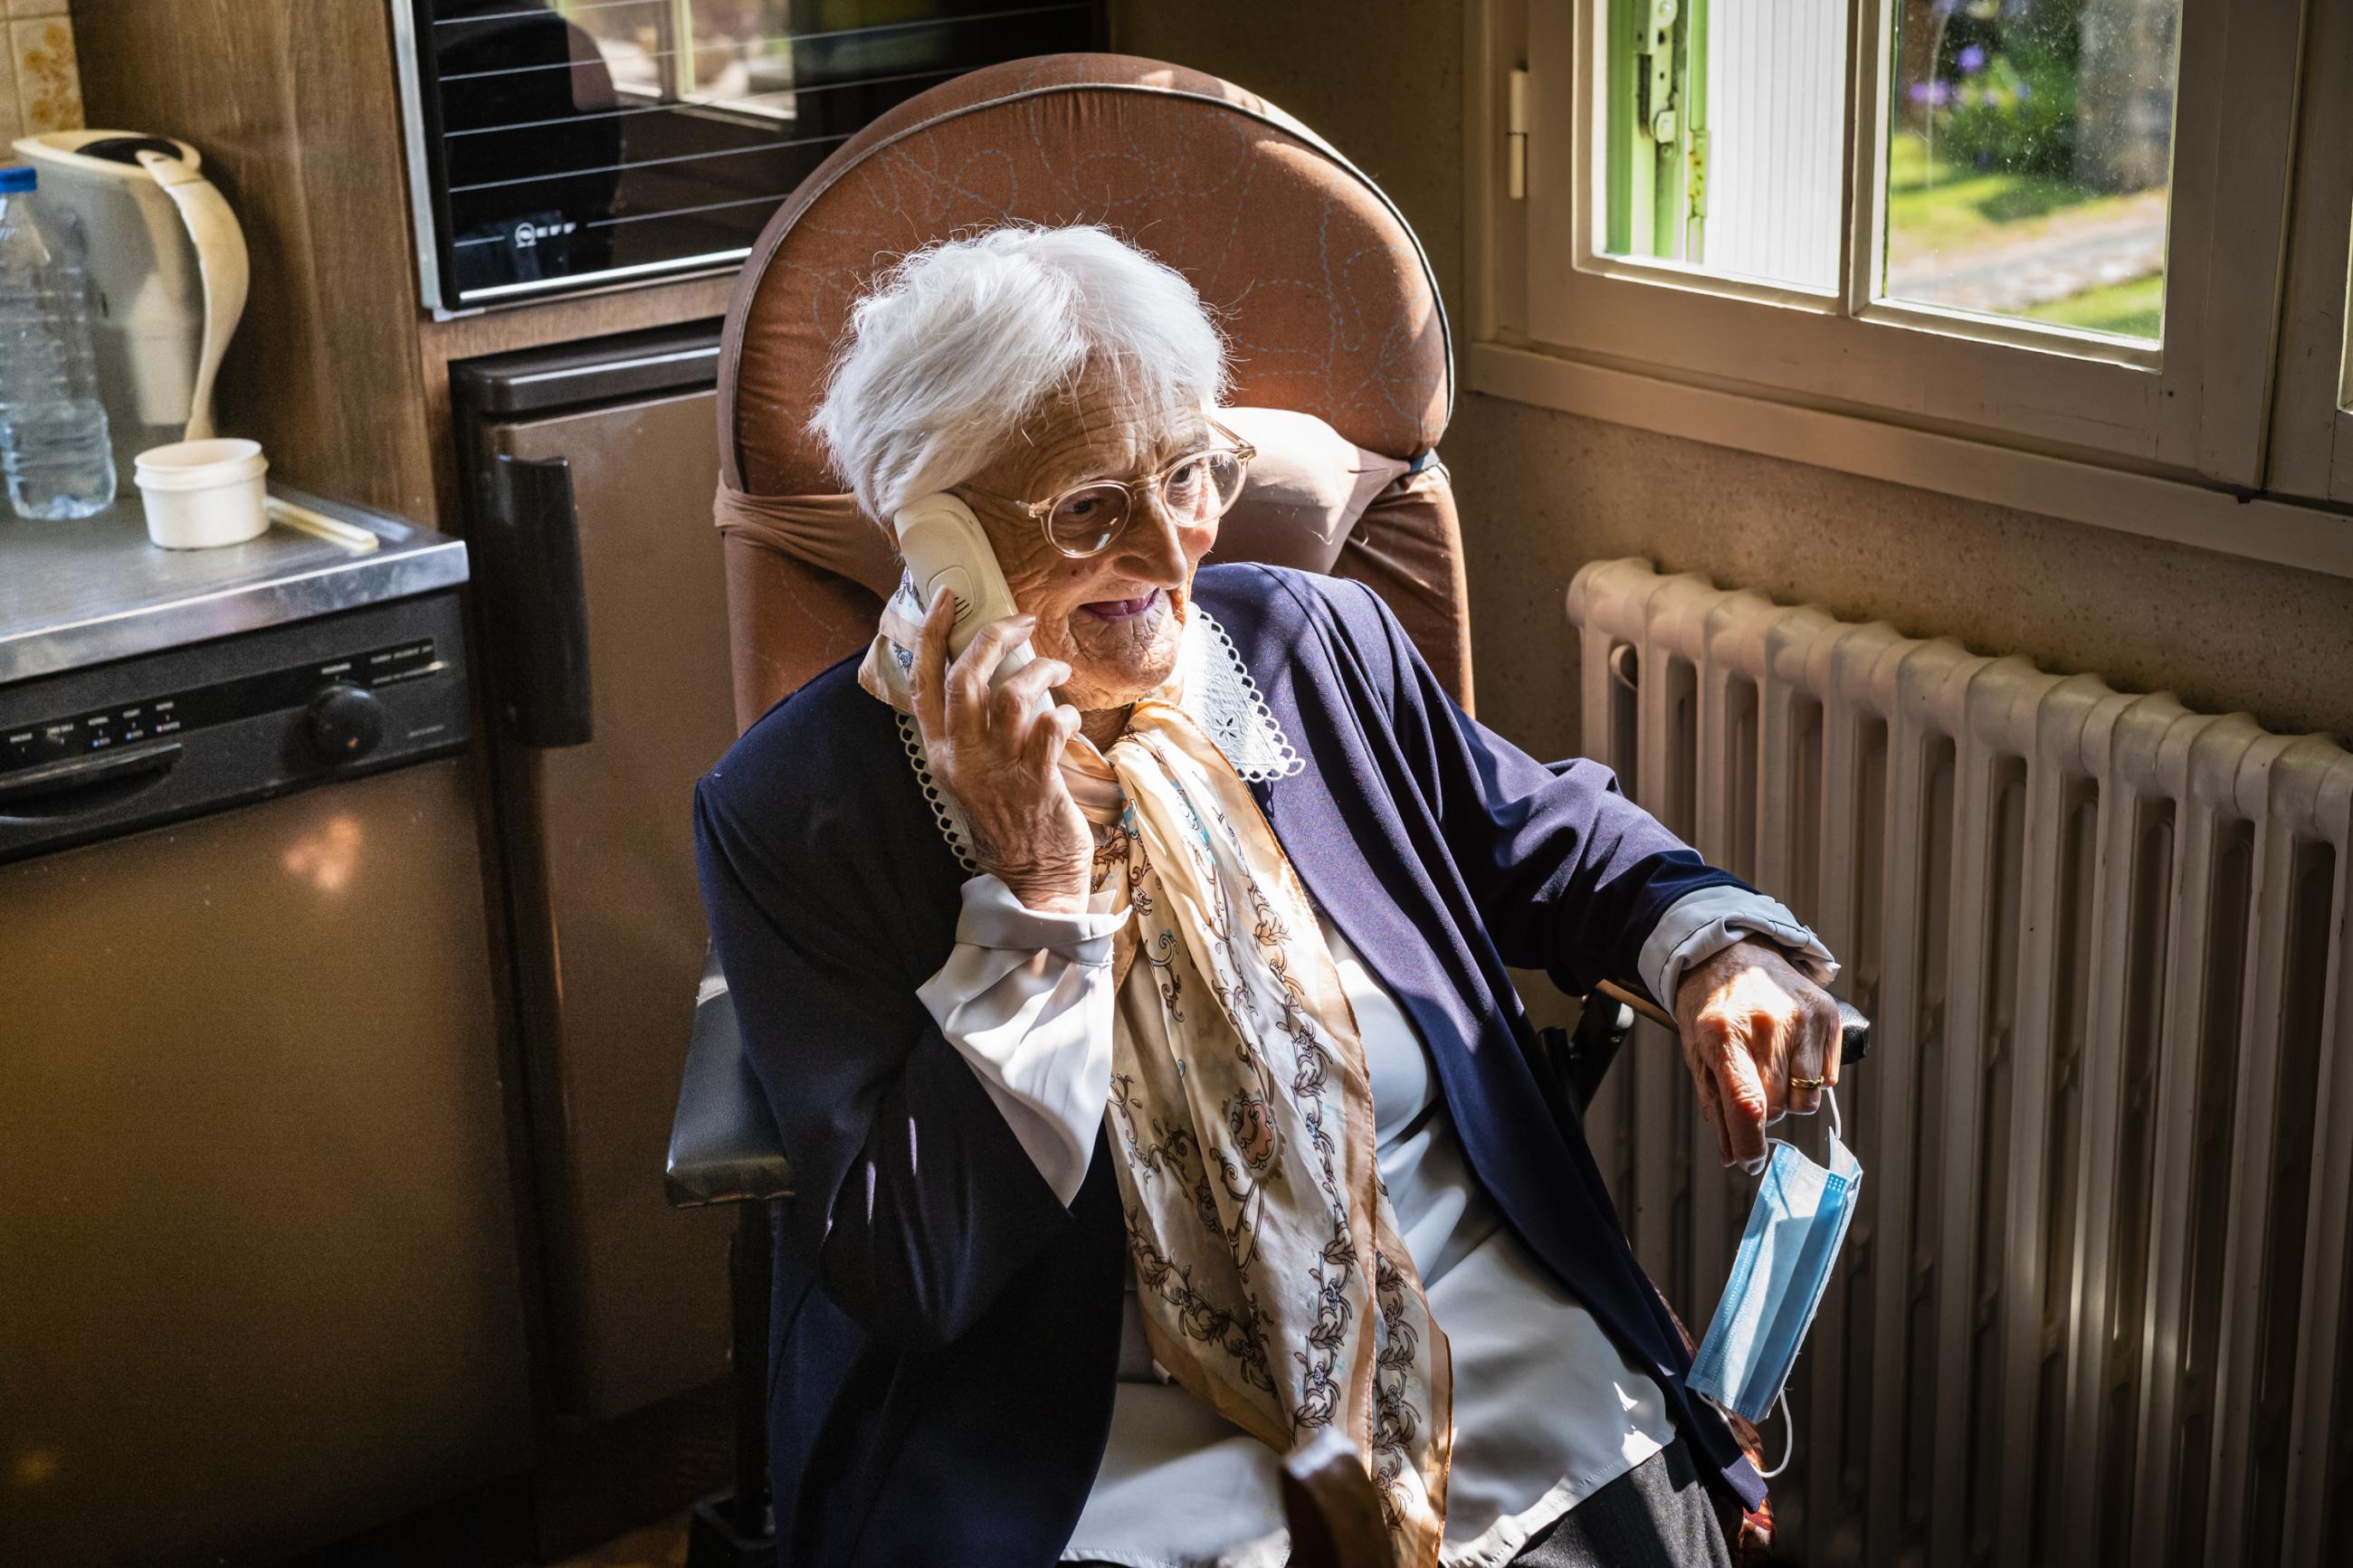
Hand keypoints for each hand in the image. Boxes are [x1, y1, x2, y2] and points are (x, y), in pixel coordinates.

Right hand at [909, 587, 1090, 913]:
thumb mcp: (972, 773)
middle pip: (966, 679)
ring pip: (1013, 695)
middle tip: (1021, 620)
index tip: (946, 598)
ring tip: (1058, 669)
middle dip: (993, 637)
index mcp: (940, 752)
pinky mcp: (1036, 782)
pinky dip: (1064, 715)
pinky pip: (1051, 729)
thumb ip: (973, 730)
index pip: (923, 682)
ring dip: (1041, 671)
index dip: (931, 634)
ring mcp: (998, 769)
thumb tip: (994, 677)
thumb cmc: (1007, 818)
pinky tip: (1069, 720)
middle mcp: (962, 757)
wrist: (1031, 876)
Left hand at [1672, 939, 1841, 1171]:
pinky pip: (1828, 1079)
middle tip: (1750, 1085)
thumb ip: (1715, 1105)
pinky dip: (1810, 1077)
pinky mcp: (1827, 1015)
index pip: (1747, 1104)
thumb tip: (1735, 1157)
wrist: (1732, 951)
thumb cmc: (1709, 1006)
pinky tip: (1790, 1052)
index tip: (1749, 1163)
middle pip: (1777, 1107)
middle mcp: (1766, 1024)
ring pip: (1806, 1099)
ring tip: (1771, 1067)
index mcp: (1723, 1034)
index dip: (1750, 1144)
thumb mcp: (1696, 1052)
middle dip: (1763, 1111)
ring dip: (1789, 1097)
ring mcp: (1802, 1018)